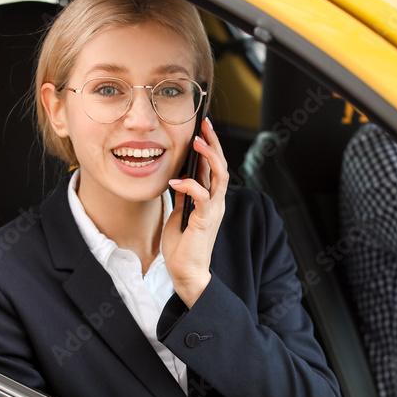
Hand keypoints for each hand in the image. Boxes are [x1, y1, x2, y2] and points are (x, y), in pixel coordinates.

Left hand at [163, 118, 227, 307]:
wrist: (185, 273)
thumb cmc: (182, 247)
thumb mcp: (179, 214)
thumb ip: (183, 196)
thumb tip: (179, 177)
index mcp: (210, 199)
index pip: (213, 167)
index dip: (209, 147)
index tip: (201, 129)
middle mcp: (216, 202)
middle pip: (221, 166)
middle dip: (213, 143)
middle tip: (204, 124)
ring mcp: (213, 210)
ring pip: (219, 176)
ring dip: (209, 157)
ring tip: (197, 142)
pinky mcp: (205, 220)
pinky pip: (202, 196)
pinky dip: (190, 185)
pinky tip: (176, 180)